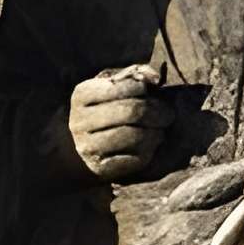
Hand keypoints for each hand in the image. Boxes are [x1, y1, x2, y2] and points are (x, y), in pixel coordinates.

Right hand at [63, 63, 169, 184]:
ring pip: (136, 136)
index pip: (121, 87)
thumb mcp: (108, 87)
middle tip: (168, 115)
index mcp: (82, 95)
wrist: (75, 149)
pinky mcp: (102, 169)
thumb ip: (132, 75)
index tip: (151, 93)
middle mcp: (81, 121)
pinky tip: (150, 146)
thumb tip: (154, 77)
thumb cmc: (101, 110)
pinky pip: (136, 159)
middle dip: (158, 112)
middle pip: (132, 112)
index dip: (142, 89)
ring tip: (160, 131)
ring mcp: (90, 147)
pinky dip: (150, 151)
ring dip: (156, 133)